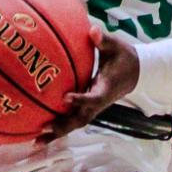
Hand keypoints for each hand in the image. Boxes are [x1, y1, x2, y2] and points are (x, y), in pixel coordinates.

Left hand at [38, 26, 139, 141]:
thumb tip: (93, 31)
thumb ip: (104, 40)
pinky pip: (72, 120)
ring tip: (36, 141)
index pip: (94, 98)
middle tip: (44, 128)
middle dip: (63, 126)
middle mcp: (98, 102)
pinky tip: (39, 133)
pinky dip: (58, 127)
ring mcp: (92, 107)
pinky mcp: (87, 108)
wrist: (135, 72)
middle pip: (81, 119)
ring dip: (58, 132)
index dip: (81, 100)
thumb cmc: (123, 57)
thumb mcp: (116, 46)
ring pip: (75, 123)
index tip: (65, 97)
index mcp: (106, 89)